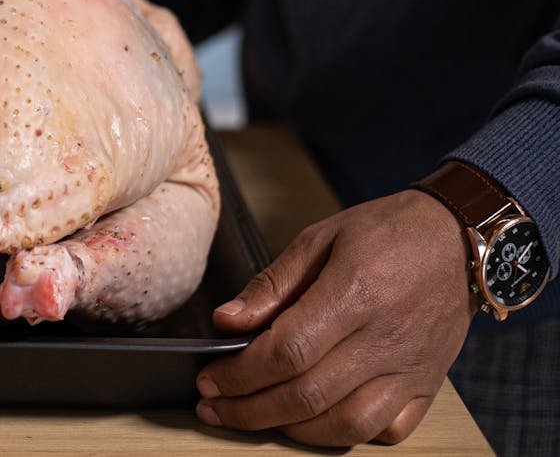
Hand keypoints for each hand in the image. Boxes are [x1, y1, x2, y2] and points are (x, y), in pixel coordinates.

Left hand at [195, 189, 478, 445]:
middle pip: (307, 396)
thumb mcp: (320, 238)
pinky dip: (345, 435)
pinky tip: (314, 421)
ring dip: (291, 430)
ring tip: (254, 416)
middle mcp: (384, 339)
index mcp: (354, 294)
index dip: (240, 375)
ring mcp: (409, 369)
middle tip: (214, 407)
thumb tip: (226, 321)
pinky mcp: (426, 385)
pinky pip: (387, 431)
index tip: (209, 380)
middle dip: (249, 410)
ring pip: (345, 425)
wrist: (458, 239)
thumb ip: (272, 284)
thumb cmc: (387, 232)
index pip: (287, 352)